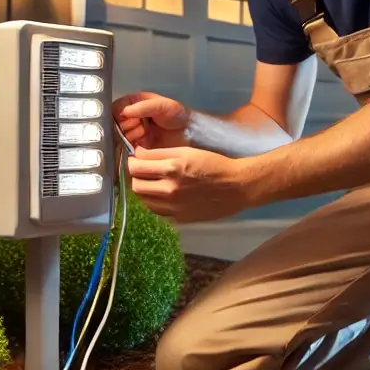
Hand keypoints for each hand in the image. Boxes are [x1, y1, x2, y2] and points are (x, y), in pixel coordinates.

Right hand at [112, 92, 189, 149]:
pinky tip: (138, 148)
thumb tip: (124, 111)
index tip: (125, 121)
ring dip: (128, 138)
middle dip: (124, 128)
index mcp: (133, 104)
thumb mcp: (163, 106)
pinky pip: (125, 149)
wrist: (189, 134)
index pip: (115, 109)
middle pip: (114, 124)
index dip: (117, 115)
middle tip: (139, 129)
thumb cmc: (177, 115)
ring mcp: (132, 133)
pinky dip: (128, 149)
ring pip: (118, 138)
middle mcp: (130, 118)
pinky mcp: (136, 147)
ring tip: (143, 136)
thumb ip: (144, 107)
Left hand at [126, 146, 251, 222]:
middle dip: (135, 175)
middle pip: (135, 184)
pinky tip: (161, 194)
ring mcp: (173, 206)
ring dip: (143, 189)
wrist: (236, 187)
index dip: (133, 160)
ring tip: (151, 182)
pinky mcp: (178, 218)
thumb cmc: (214, 164)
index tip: (136, 158)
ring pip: (143, 199)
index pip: (137, 166)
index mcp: (172, 168)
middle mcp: (170, 189)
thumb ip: (160, 154)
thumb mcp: (187, 151)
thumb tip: (138, 154)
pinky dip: (153, 201)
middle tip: (142, 170)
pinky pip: (156, 210)